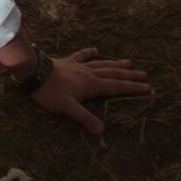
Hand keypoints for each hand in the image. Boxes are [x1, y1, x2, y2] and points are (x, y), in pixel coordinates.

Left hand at [30, 47, 151, 134]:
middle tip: (145, 74)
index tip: (148, 87)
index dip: (132, 88)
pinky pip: (82, 56)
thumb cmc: (49, 92)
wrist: (32, 71)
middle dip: (129, 75)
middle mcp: (88, 73)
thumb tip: (102, 131)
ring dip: (116, 64)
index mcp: (91, 85)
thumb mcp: (67, 108)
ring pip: (102, 64)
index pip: (116, 86)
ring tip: (129, 62)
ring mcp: (78, 66)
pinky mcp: (68, 62)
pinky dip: (89, 53)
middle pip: (113, 73)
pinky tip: (96, 49)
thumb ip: (84, 118)